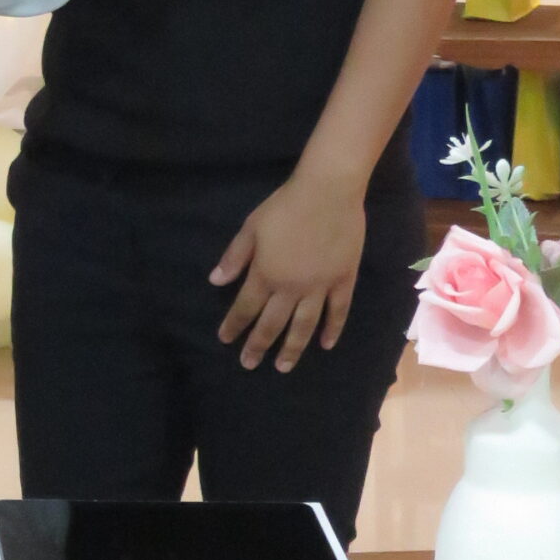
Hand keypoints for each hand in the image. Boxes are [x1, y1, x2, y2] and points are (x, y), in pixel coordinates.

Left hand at [210, 172, 367, 371]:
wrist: (328, 193)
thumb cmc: (285, 206)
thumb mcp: (251, 228)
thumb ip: (234, 257)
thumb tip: (215, 281)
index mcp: (266, 274)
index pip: (245, 308)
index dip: (234, 325)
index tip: (226, 340)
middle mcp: (291, 288)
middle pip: (272, 324)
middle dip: (258, 345)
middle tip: (249, 364)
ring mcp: (320, 287)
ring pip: (304, 325)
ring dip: (292, 348)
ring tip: (283, 367)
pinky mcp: (344, 281)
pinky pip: (338, 312)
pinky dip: (332, 329)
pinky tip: (325, 345)